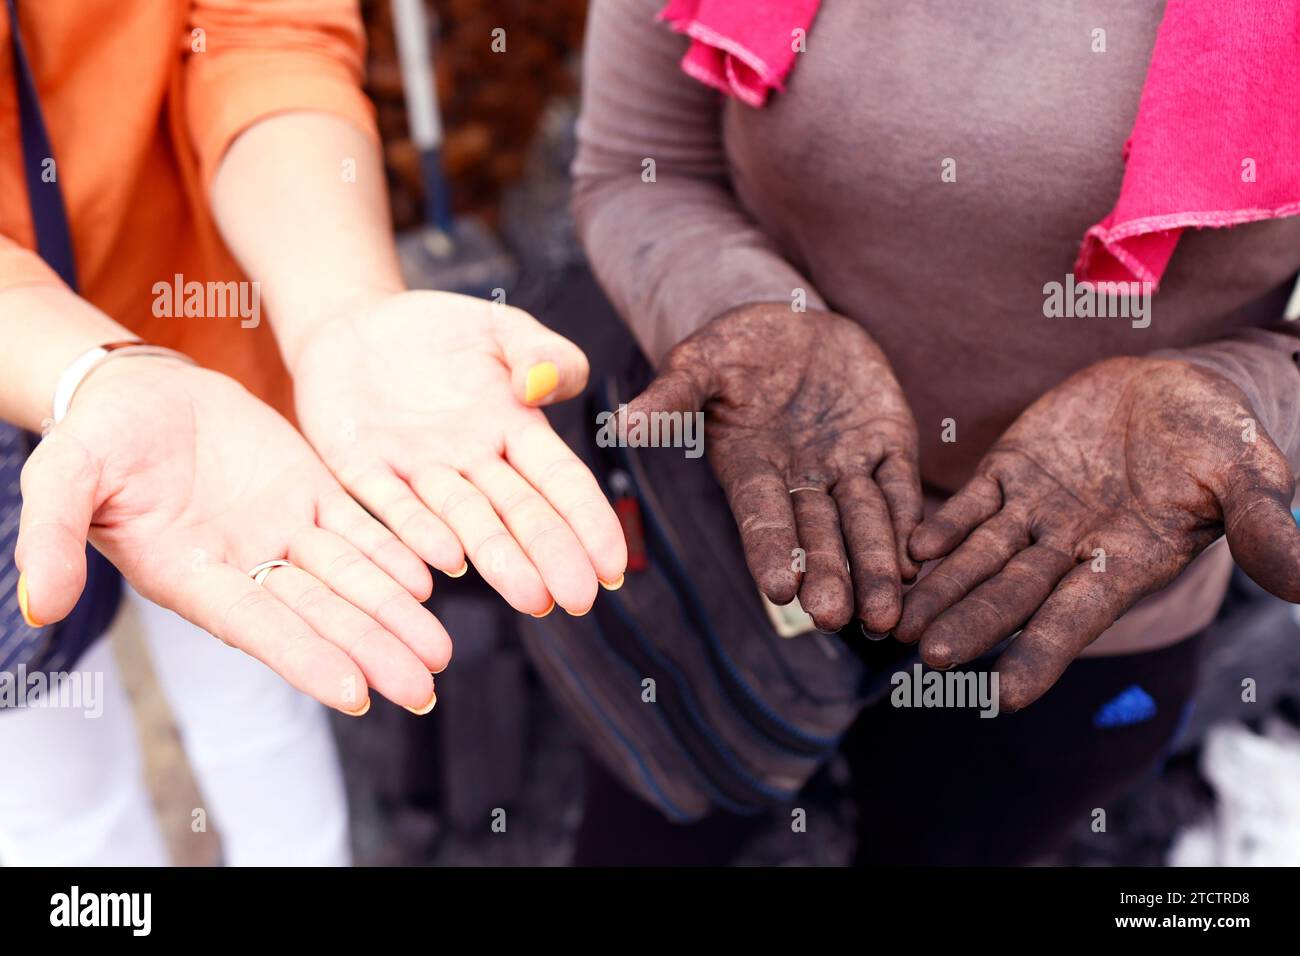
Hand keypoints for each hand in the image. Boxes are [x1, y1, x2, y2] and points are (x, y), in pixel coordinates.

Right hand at [17, 357, 448, 713]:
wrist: (137, 388)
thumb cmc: (94, 436)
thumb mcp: (63, 477)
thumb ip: (55, 537)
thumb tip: (40, 607)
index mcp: (188, 573)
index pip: (255, 624)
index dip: (303, 657)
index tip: (354, 694)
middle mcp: (242, 562)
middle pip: (317, 614)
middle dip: (370, 651)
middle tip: (422, 690)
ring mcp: (279, 528)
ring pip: (347, 578)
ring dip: (392, 613)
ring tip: (438, 651)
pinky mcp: (307, 491)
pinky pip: (356, 527)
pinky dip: (389, 551)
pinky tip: (427, 577)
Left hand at [290, 291, 626, 616]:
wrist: (355, 323)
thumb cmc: (439, 331)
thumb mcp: (502, 328)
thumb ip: (541, 351)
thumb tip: (539, 387)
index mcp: (514, 429)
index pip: (561, 481)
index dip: (590, 521)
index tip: (614, 565)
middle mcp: (472, 461)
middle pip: (518, 512)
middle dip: (551, 555)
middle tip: (578, 600)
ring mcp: (418, 469)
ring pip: (464, 519)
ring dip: (497, 559)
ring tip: (532, 598)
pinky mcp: (361, 466)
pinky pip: (391, 503)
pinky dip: (418, 531)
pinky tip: (449, 561)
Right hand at [626, 303, 921, 631]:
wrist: (791, 326)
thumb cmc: (734, 346)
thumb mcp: (698, 363)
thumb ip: (671, 396)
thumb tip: (623, 423)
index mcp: (751, 469)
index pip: (761, 517)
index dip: (769, 551)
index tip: (779, 589)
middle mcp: (800, 480)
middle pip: (816, 536)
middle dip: (828, 576)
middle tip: (837, 618)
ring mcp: (847, 467)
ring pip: (864, 524)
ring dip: (875, 567)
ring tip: (885, 615)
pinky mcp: (888, 445)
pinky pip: (901, 488)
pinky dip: (910, 522)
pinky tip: (918, 561)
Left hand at [898, 356, 1299, 709]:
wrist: (1173, 387)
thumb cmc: (1217, 437)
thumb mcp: (1247, 474)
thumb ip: (1260, 524)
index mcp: (1125, 561)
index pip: (1077, 618)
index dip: (1042, 654)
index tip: (1005, 696)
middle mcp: (1071, 548)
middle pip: (1012, 594)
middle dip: (971, 623)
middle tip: (926, 655)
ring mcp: (1035, 512)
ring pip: (979, 557)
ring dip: (940, 587)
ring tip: (894, 620)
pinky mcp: (1009, 472)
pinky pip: (970, 504)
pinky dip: (942, 525)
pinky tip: (909, 548)